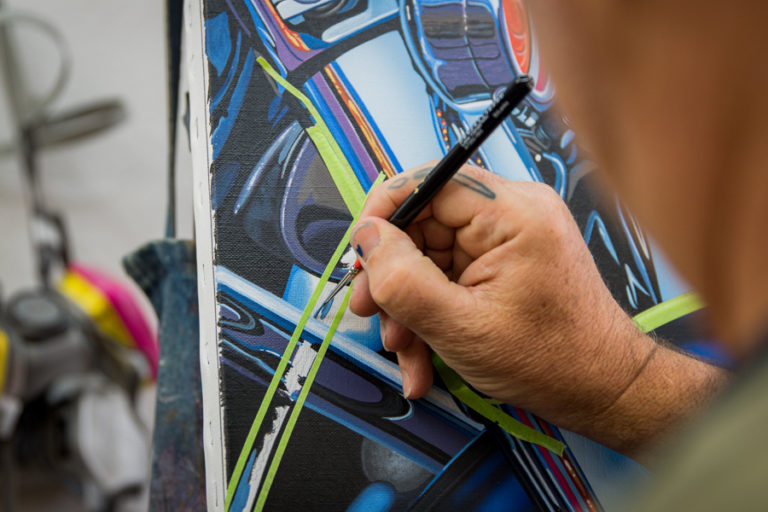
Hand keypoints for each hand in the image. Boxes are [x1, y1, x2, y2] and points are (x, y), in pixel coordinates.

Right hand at [349, 164, 726, 456]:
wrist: (602, 391)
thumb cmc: (550, 361)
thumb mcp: (459, 326)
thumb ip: (402, 280)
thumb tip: (365, 237)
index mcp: (512, 212)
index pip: (430, 181)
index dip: (384, 212)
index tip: (359, 251)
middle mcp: (513, 213)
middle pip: (425, 225)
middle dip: (393, 277)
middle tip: (370, 312)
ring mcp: (510, 239)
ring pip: (431, 258)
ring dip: (409, 308)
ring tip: (405, 352)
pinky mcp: (505, 263)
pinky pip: (451, 277)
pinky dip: (432, 315)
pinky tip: (424, 358)